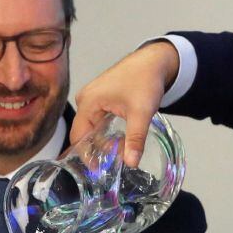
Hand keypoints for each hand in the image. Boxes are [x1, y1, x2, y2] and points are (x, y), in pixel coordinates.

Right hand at [71, 40, 178, 166]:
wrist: (154, 61)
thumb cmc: (145, 81)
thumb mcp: (141, 112)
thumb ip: (135, 139)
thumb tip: (131, 163)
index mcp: (88, 102)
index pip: (78, 137)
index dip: (86, 155)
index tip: (99, 171)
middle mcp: (85, 100)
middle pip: (85, 133)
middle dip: (99, 150)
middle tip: (115, 164)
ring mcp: (93, 99)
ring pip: (94, 128)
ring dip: (106, 141)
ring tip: (121, 153)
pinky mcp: (102, 99)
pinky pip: (99, 121)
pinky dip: (109, 132)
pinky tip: (122, 141)